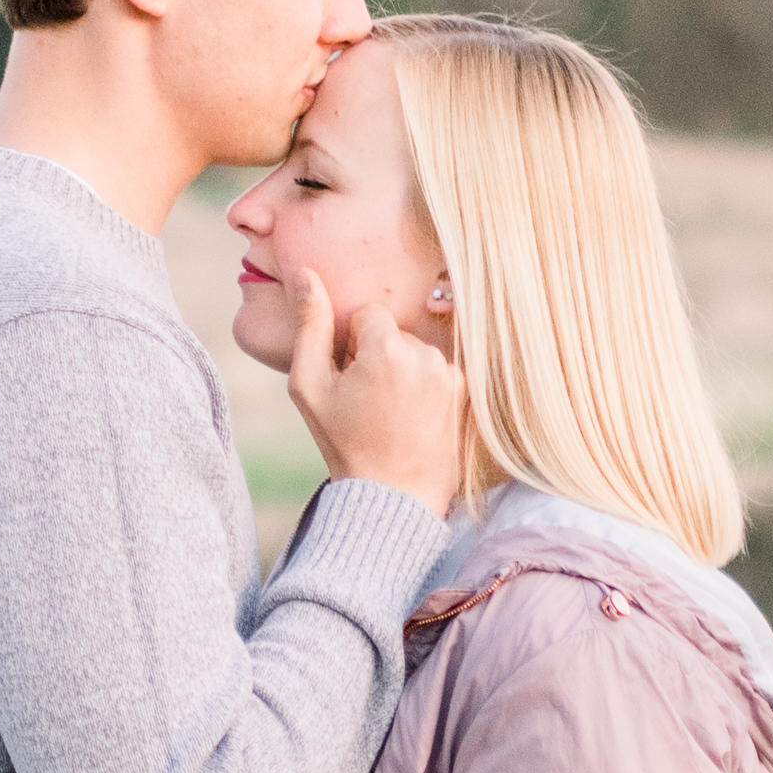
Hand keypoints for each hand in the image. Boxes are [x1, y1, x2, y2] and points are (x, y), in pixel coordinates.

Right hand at [287, 271, 465, 512]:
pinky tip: (413, 419)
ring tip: (391, 412)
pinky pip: (439, 373)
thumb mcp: (309, 387)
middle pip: (396, 333)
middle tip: (368, 399)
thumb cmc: (344, 444)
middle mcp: (427, 356)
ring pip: (418, 352)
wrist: (392, 498)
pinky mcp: (467, 396)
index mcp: (388, 349)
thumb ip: (310, 326)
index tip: (350, 378)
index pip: (369, 314)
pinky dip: (426, 388)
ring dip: (404, 371)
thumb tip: (306, 274)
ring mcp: (452, 376)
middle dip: (380, 356)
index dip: (353, 344)